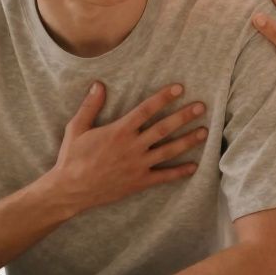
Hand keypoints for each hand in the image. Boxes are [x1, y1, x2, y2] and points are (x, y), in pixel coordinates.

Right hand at [48, 82, 206, 215]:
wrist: (70, 190)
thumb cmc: (72, 158)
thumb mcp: (76, 128)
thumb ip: (90, 106)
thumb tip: (99, 84)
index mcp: (119, 130)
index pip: (147, 109)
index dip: (164, 97)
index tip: (180, 88)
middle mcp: (132, 146)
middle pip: (164, 128)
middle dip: (184, 116)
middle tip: (201, 107)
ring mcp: (138, 165)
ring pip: (169, 150)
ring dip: (188, 140)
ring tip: (205, 131)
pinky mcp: (139, 182)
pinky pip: (164, 176)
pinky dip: (180, 172)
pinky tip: (194, 166)